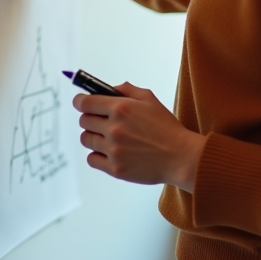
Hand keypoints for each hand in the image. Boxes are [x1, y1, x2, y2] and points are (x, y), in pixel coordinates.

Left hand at [74, 82, 205, 191]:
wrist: (180, 157)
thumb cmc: (166, 128)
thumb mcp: (150, 100)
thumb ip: (127, 90)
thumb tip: (109, 89)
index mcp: (121, 108)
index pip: (85, 102)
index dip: (80, 101)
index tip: (81, 102)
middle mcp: (114, 128)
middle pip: (83, 121)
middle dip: (89, 118)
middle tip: (100, 121)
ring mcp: (113, 150)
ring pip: (86, 139)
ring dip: (93, 136)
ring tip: (107, 137)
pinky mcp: (115, 169)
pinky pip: (91, 159)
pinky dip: (97, 155)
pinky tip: (108, 152)